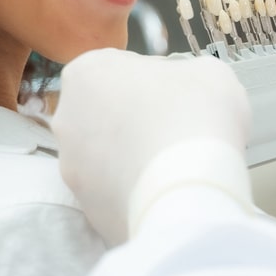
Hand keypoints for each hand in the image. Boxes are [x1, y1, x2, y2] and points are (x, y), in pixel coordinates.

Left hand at [52, 49, 249, 243]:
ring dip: (134, 156)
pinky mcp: (87, 208)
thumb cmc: (195, 114)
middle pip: (107, 113)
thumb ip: (185, 74)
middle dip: (137, 119)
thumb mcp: (208, 71)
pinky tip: (166, 190)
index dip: (154, 80)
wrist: (189, 189)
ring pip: (107, 156)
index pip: (120, 68)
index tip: (178, 95)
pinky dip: (136, 190)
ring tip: (175, 164)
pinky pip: (115, 192)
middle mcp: (67, 119)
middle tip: (177, 128)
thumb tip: (180, 92)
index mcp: (87, 73)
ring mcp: (72, 168)